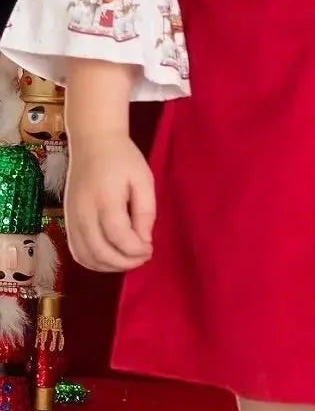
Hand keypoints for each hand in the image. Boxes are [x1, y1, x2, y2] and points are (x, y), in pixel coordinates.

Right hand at [67, 133, 155, 272]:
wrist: (92, 143)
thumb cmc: (123, 159)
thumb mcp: (143, 180)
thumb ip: (145, 212)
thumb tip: (144, 242)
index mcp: (105, 199)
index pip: (119, 237)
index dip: (137, 251)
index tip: (151, 248)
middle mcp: (84, 213)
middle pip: (101, 252)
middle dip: (126, 262)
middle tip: (143, 257)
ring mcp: (72, 219)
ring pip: (87, 257)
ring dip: (110, 266)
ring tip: (129, 258)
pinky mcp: (68, 222)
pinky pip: (77, 252)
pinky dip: (94, 262)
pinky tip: (111, 258)